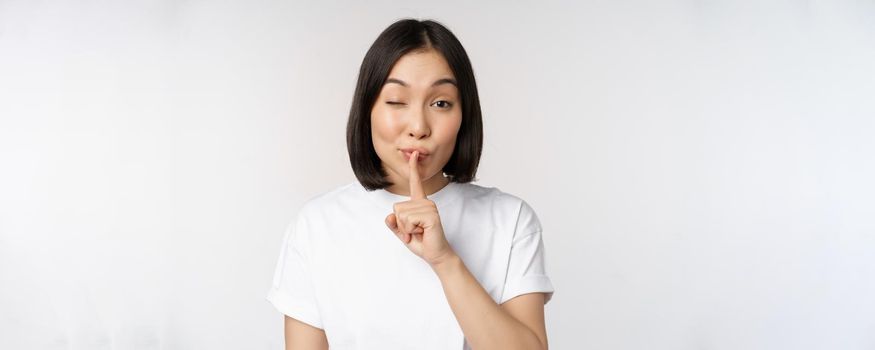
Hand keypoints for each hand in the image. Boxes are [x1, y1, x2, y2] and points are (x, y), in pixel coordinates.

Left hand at [384, 151, 456, 266]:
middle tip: (415, 231)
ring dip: (406, 228)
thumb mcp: (403, 233)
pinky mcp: (431, 215)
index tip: (414, 154)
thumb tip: (389, 217)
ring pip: (402, 214)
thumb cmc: (422, 242)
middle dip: (401, 224)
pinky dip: (411, 230)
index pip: (415, 183)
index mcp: (420, 203)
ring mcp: (430, 207)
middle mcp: (426, 202)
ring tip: (419, 232)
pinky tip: (422, 232)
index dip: (413, 169)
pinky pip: (409, 220)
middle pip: (397, 208)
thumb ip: (394, 224)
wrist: (436, 255)